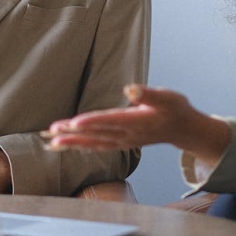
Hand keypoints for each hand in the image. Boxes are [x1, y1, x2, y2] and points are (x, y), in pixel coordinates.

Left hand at [44, 85, 230, 165]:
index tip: (74, 122)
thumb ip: (148, 94)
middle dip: (73, 133)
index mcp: (137, 121)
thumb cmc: (175, 109)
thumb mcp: (167, 97)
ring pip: (94, 143)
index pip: (110, 121)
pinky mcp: (122, 143)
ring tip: (52, 141)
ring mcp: (124, 141)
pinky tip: (69, 145)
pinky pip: (98, 146)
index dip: (92, 122)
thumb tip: (130, 88)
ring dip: (72, 142)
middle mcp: (128, 135)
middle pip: (96, 134)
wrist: (183, 129)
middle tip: (52, 131)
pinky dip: (82, 146)